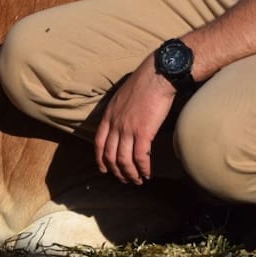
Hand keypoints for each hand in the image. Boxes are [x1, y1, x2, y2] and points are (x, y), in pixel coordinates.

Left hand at [94, 58, 175, 184]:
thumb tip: (123, 121)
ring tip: (137, 180)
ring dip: (131, 174)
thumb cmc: (144, 82)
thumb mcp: (122, 96)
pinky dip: (143, 168)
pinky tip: (148, 174)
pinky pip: (140, 157)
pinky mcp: (143, 133)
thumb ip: (119, 111)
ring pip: (124, 160)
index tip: (104, 169)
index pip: (99, 143)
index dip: (101, 159)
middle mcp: (115, 124)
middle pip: (110, 156)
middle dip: (117, 171)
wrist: (157, 75)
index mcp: (109, 115)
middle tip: (125, 179)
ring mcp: (128, 129)